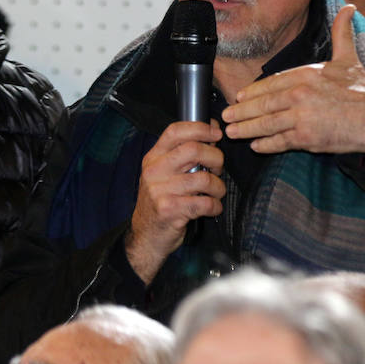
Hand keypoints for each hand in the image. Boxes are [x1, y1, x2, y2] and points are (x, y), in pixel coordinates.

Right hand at [126, 120, 224, 283]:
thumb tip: (211, 135)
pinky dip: (215, 206)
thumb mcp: (162, 174)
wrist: (145, 235)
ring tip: (216, 192)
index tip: (216, 133)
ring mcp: (161, 191)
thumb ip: (182, 156)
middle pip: (194, 150)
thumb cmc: (161, 202)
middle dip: (216, 158)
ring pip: (204, 178)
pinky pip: (204, 203)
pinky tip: (212, 208)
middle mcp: (154, 171)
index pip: (175, 131)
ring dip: (219, 187)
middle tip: (218, 168)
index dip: (200, 128)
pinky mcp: (170, 210)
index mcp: (153, 158)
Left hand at [221, 4, 364, 156]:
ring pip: (266, 123)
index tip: (239, 96)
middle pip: (263, 104)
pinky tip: (256, 145)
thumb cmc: (364, 89)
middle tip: (226, 116)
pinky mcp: (306, 137)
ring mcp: (301, 116)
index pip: (270, 83)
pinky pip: (279, 141)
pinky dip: (266, 145)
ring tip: (232, 132)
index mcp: (305, 74)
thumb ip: (342, 33)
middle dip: (241, 111)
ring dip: (246, 129)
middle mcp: (299, 94)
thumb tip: (349, 8)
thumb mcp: (349, 57)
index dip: (252, 91)